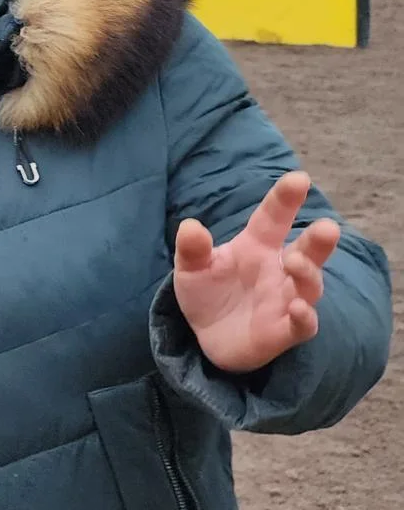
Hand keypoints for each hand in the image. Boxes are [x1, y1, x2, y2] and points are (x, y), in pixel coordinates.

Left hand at [174, 171, 340, 373]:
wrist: (207, 337)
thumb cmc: (207, 292)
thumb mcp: (191, 268)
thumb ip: (192, 249)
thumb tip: (189, 226)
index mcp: (257, 246)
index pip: (274, 218)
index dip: (285, 199)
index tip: (299, 178)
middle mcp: (279, 270)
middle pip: (307, 251)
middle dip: (319, 240)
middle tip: (327, 226)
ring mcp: (286, 300)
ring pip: (310, 286)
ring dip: (307, 274)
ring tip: (294, 262)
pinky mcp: (284, 331)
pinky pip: (303, 325)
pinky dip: (305, 317)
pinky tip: (299, 308)